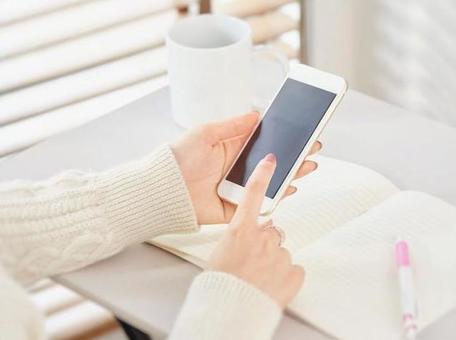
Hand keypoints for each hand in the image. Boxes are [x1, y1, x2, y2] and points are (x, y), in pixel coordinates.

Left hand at [172, 112, 321, 223]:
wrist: (164, 189)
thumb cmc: (179, 159)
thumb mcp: (205, 133)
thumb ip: (232, 125)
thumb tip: (256, 114)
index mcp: (232, 148)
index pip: (264, 140)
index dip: (283, 136)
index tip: (301, 130)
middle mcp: (238, 168)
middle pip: (273, 160)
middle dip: (295, 153)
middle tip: (314, 146)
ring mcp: (239, 187)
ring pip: (272, 180)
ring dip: (293, 173)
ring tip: (309, 164)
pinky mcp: (237, 206)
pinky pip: (261, 201)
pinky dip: (278, 196)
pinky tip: (291, 187)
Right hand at [208, 153, 303, 307]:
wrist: (230, 310)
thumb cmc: (220, 283)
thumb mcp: (222, 252)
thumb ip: (239, 238)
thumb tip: (248, 237)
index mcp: (240, 231)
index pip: (253, 194)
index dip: (263, 174)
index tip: (272, 160)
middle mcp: (262, 238)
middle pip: (271, 230)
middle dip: (265, 242)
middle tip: (252, 260)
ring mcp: (280, 255)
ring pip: (280, 251)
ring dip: (273, 261)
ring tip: (259, 277)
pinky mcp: (294, 273)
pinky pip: (293, 269)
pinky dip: (285, 276)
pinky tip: (271, 285)